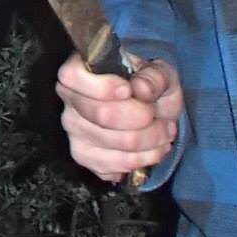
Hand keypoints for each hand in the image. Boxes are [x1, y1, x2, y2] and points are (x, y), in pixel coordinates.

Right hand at [56, 52, 182, 182]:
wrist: (153, 112)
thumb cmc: (150, 88)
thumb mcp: (159, 73)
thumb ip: (153, 77)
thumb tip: (141, 89)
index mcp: (80, 70)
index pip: (72, 77)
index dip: (101, 87)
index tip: (129, 90)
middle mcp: (70, 101)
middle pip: (100, 114)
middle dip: (140, 118)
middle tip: (159, 116)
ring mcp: (74, 131)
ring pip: (111, 143)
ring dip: (147, 141)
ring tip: (165, 133)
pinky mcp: (84, 156)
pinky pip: (111, 165)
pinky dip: (140, 160)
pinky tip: (152, 150)